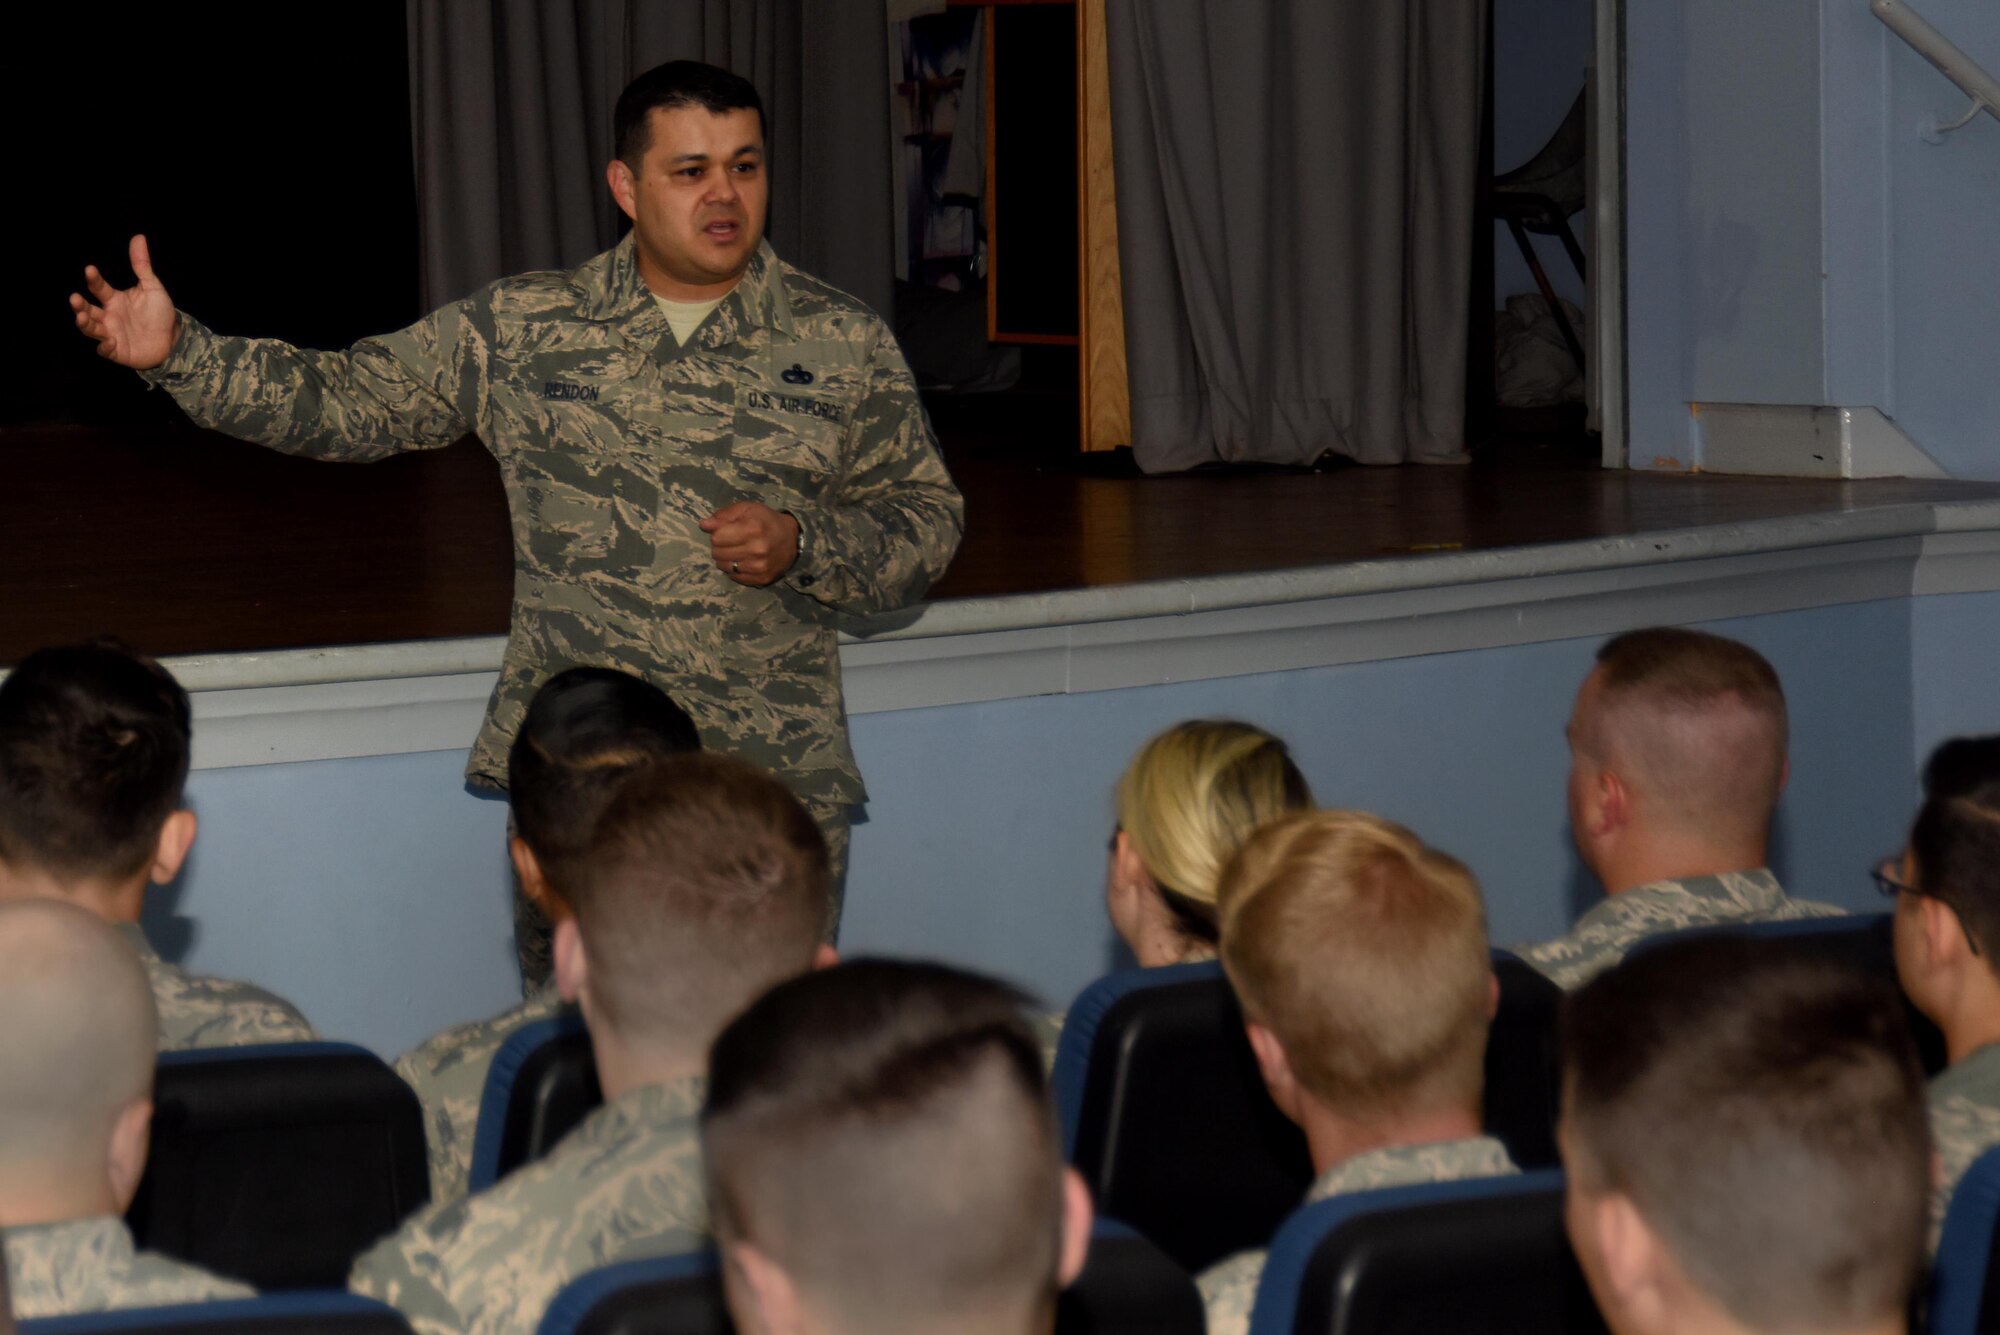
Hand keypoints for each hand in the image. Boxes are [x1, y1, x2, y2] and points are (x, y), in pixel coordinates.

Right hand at [70, 234, 178, 368]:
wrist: (172, 339)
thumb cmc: (159, 313)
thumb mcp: (152, 287)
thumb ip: (142, 265)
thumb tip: (138, 237)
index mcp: (114, 299)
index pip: (99, 288)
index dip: (94, 279)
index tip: (90, 269)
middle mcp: (108, 316)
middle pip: (88, 310)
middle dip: (80, 306)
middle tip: (75, 298)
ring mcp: (111, 334)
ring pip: (91, 329)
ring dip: (85, 324)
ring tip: (82, 317)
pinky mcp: (117, 351)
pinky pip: (106, 350)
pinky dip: (105, 347)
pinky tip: (109, 341)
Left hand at [701, 501, 798, 586]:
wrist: (792, 539)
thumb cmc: (765, 520)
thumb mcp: (746, 509)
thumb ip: (723, 516)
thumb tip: (703, 525)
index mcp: (752, 529)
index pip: (717, 538)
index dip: (718, 533)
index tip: (727, 531)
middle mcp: (756, 549)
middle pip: (718, 553)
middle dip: (720, 547)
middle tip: (731, 542)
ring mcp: (759, 567)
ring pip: (724, 567)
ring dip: (726, 559)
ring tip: (737, 551)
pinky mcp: (762, 579)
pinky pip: (735, 578)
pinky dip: (735, 570)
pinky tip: (743, 562)